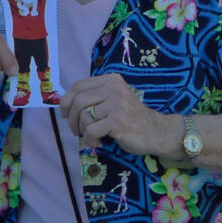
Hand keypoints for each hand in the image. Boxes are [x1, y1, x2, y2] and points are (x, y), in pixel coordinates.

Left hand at [59, 72, 176, 154]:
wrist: (156, 131)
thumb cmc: (132, 118)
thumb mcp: (114, 100)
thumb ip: (96, 97)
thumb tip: (66, 105)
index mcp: (111, 80)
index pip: (79, 85)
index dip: (67, 100)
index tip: (64, 113)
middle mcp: (114, 89)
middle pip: (79, 101)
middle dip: (71, 118)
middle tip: (75, 130)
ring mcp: (117, 104)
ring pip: (84, 116)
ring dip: (82, 130)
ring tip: (91, 136)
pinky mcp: (118, 121)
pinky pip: (91, 130)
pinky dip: (90, 139)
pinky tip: (97, 142)